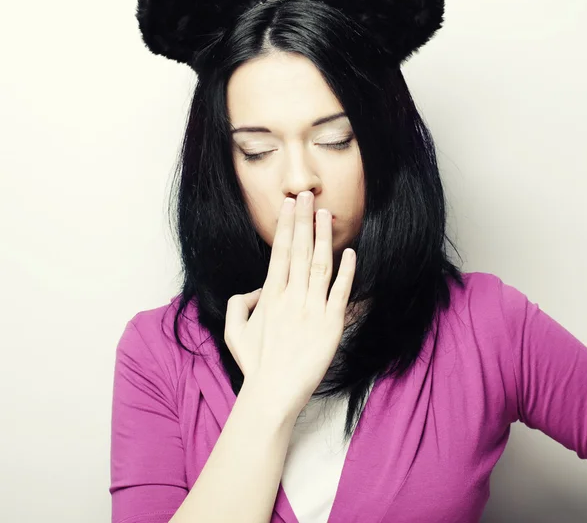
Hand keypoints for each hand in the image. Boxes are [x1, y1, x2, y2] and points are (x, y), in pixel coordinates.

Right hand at [224, 191, 356, 413]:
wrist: (273, 393)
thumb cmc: (254, 364)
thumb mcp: (233, 331)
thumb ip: (238, 303)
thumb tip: (253, 289)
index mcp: (270, 295)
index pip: (280, 252)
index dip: (286, 226)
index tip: (290, 205)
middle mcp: (291, 296)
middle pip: (300, 250)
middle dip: (303, 220)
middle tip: (306, 195)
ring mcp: (312, 309)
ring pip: (320, 264)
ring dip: (323, 237)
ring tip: (325, 214)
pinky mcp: (331, 324)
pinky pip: (341, 292)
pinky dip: (346, 271)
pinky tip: (350, 252)